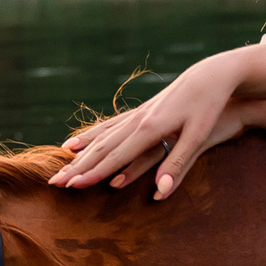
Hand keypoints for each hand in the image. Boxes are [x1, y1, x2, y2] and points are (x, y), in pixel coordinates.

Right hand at [51, 55, 248, 199]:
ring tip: (61, 163)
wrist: (212, 73)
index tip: (72, 186)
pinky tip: (79, 142)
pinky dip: (92, 136)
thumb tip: (161, 192)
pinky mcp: (141, 110)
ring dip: (81, 152)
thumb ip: (178, 164)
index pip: (116, 157)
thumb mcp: (199, 137)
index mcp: (150, 128)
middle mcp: (138, 120)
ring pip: (102, 136)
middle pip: (102, 148)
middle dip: (78, 166)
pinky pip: (110, 127)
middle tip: (54, 182)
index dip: (93, 173)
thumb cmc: (209, 106)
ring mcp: (138, 114)